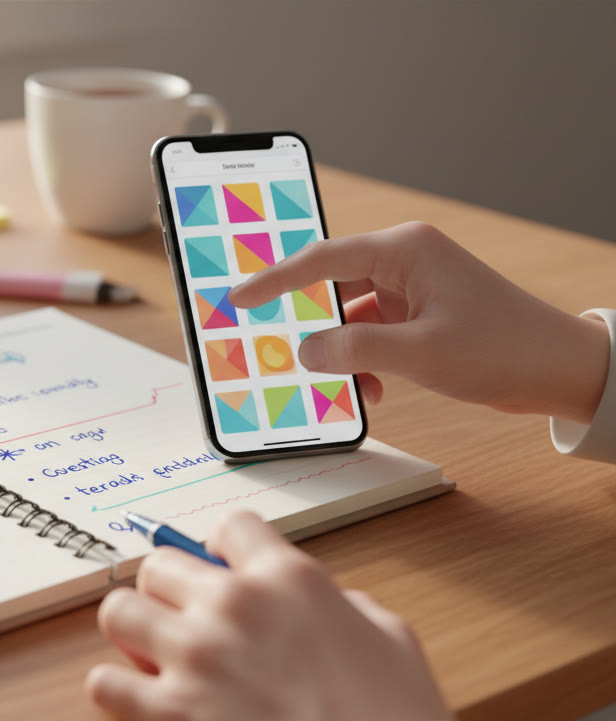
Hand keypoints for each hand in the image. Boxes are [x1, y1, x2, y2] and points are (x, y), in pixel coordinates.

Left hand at [87, 511, 449, 720]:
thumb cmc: (397, 717)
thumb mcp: (385, 632)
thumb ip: (339, 602)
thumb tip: (321, 601)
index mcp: (287, 577)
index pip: (227, 526)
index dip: (221, 548)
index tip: (220, 567)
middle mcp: (233, 604)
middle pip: (159, 565)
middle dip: (169, 592)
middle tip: (184, 620)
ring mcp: (195, 656)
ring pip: (118, 612)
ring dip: (134, 631)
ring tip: (153, 654)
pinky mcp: (171, 713)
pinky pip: (104, 682)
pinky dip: (116, 689)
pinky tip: (139, 698)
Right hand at [227, 222, 608, 422]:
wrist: (563, 369)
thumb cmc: (505, 347)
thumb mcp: (420, 353)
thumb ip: (354, 350)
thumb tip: (305, 351)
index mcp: (404, 250)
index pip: (319, 258)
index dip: (272, 281)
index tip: (237, 300)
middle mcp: (405, 260)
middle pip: (330, 287)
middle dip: (310, 326)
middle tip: (277, 349)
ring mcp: (413, 287)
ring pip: (349, 316)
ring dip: (342, 353)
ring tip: (341, 385)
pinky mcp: (420, 313)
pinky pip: (371, 333)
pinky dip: (363, 361)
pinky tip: (373, 389)